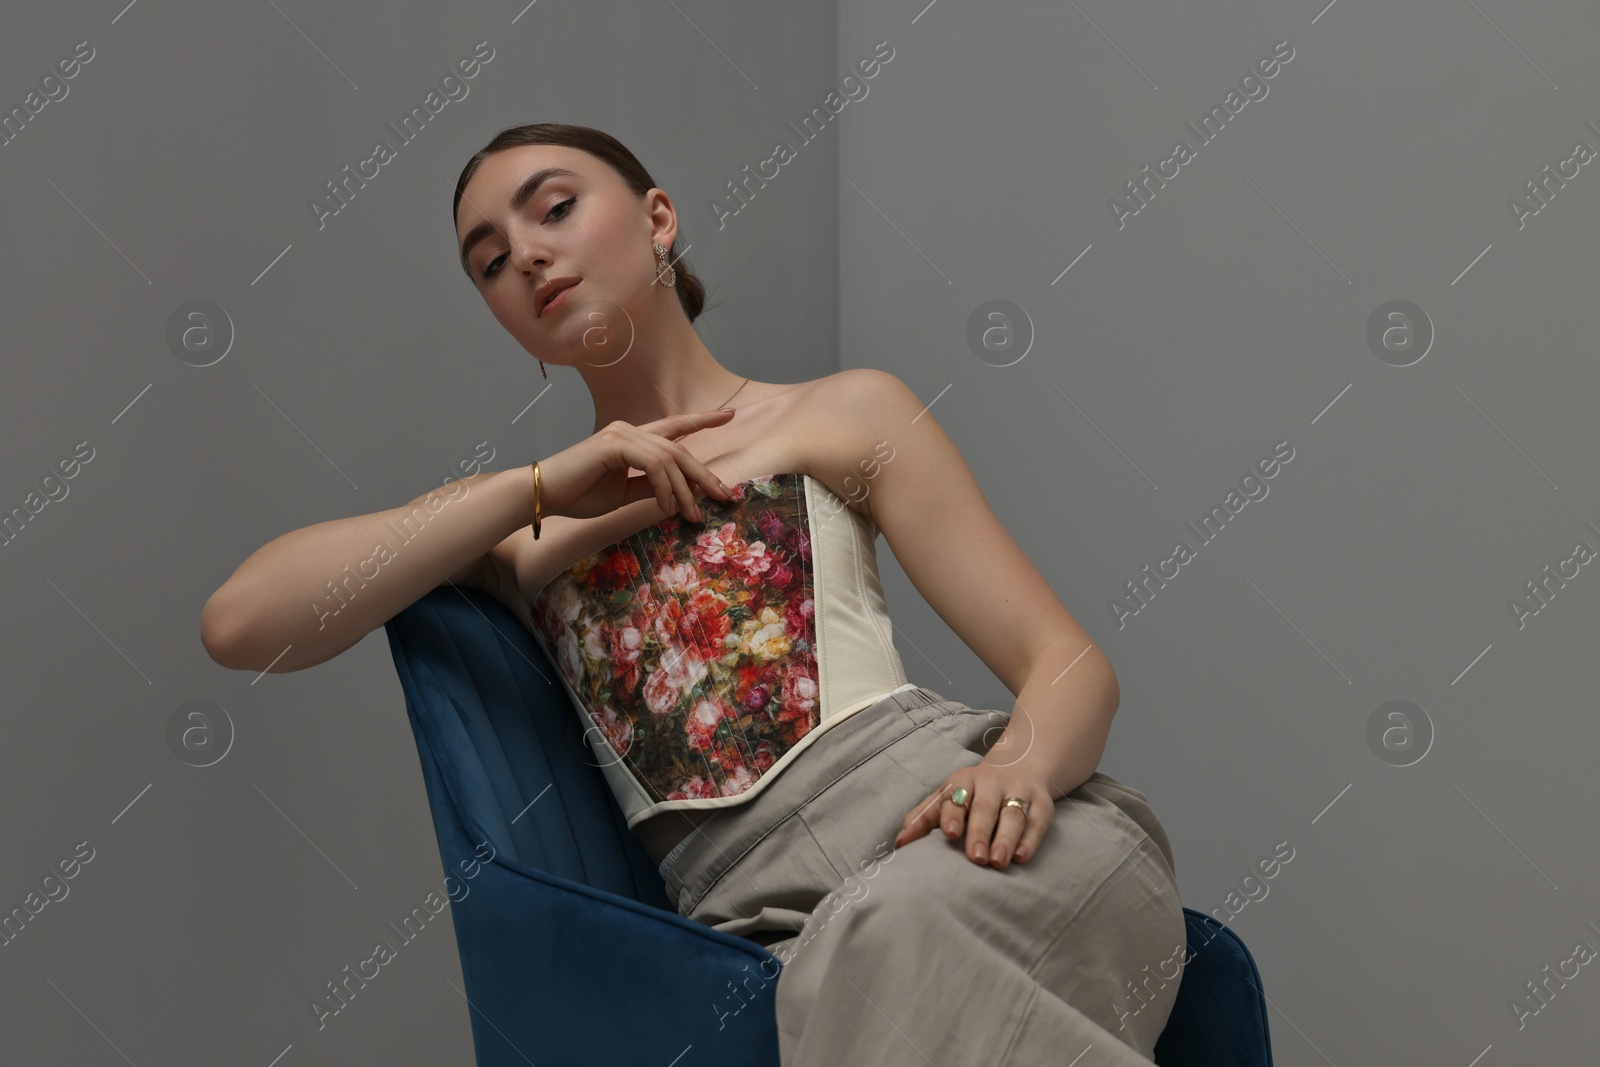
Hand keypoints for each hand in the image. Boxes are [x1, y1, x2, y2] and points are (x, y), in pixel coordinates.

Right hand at [535, 409, 736, 522]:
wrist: (544, 494)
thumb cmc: (579, 494)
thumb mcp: (624, 493)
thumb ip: (650, 487)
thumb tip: (677, 494)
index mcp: (632, 438)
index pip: (674, 426)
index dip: (702, 419)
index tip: (729, 414)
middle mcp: (629, 429)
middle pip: (680, 448)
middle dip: (705, 474)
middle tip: (724, 495)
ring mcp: (622, 433)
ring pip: (671, 458)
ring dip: (685, 491)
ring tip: (691, 514)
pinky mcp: (614, 443)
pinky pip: (654, 464)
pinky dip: (665, 488)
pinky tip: (665, 507)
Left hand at [893, 759, 1054, 868]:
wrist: (1021, 765)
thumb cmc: (974, 792)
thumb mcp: (947, 796)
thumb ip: (923, 818)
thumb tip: (900, 843)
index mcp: (964, 782)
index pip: (957, 797)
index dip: (953, 814)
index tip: (949, 834)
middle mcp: (992, 784)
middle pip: (985, 808)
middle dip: (980, 832)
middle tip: (975, 858)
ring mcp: (1019, 792)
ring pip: (1012, 815)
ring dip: (1005, 839)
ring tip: (997, 862)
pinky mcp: (1041, 805)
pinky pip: (1036, 822)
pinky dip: (1029, 840)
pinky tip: (1021, 857)